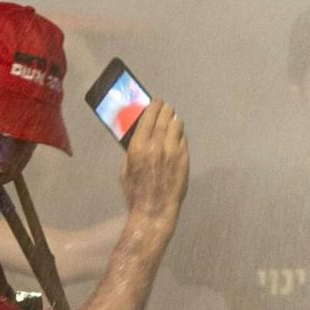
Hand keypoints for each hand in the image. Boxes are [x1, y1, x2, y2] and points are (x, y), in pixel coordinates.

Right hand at [119, 100, 191, 228]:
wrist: (154, 209)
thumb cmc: (135, 192)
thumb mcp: (125, 169)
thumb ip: (131, 150)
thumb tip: (138, 136)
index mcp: (138, 146)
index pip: (148, 117)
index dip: (153, 106)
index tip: (156, 101)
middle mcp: (156, 145)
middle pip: (164, 118)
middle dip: (165, 109)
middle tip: (166, 107)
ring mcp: (173, 151)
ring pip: (177, 126)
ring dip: (174, 120)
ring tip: (173, 119)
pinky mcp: (184, 158)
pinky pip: (183, 139)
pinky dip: (180, 135)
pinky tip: (177, 136)